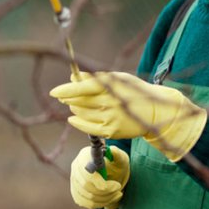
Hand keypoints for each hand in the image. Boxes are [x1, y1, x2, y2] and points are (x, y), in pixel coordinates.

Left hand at [51, 72, 206, 160]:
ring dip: (75, 108)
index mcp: (112, 87)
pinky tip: (74, 118)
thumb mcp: (117, 79)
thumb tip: (73, 76)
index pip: (82, 87)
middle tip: (64, 97)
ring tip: (76, 104)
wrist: (154, 111)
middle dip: (69, 98)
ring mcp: (110, 118)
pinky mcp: (111, 131)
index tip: (53, 92)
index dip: (65, 89)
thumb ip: (95, 78)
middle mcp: (110, 103)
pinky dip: (77, 122)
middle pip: (79, 101)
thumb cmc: (133, 90)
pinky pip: (87, 127)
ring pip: (81, 113)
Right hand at [70, 145, 129, 208]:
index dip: (100, 183)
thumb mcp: (119, 157)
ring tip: (117, 194)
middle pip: (86, 186)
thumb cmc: (115, 163)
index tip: (117, 186)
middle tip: (119, 189)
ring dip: (105, 199)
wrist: (111, 171)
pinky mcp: (75, 191)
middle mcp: (76, 167)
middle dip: (106, 192)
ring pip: (87, 197)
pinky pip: (85, 203)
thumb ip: (117, 154)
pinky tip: (110, 198)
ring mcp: (74, 180)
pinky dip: (100, 204)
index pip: (87, 173)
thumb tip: (112, 150)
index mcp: (85, 156)